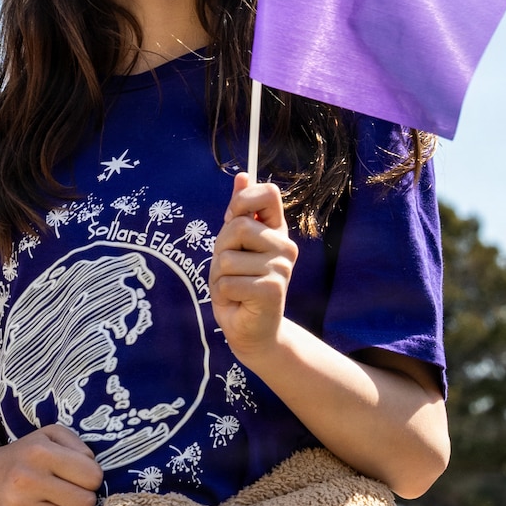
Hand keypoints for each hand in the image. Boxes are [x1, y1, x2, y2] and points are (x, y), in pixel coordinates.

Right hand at [0, 425, 102, 505]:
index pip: (93, 476)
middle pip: (85, 503)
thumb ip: (78, 445)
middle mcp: (27, 479)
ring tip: (54, 505)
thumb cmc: (23, 457)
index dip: (90, 477)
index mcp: (40, 452)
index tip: (77, 477)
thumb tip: (95, 472)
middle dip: (81, 499)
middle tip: (68, 494)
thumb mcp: (48, 437)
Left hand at [208, 173, 297, 359]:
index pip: (268, 193)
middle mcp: (285, 246)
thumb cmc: (239, 285)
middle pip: (238, 227)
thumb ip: (238, 213)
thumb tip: (242, 176)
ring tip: (234, 287)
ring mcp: (281, 267)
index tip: (233, 216)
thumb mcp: (233, 246)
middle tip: (229, 268)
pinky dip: (223, 293)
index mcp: (276, 230)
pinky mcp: (272, 289)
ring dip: (220, 275)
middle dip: (221, 248)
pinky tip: (237, 301)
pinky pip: (228, 281)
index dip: (243, 199)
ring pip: (228, 258)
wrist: (250, 329)